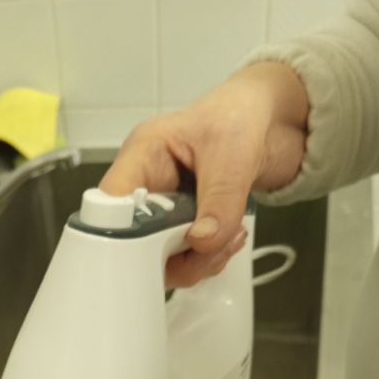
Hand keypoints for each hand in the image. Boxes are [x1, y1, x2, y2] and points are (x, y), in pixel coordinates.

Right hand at [100, 63, 307, 286]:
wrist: (267, 123)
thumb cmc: (239, 117)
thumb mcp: (234, 153)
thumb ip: (220, 200)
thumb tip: (202, 241)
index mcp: (142, 156)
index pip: (111, 205)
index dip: (124, 236)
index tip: (158, 250)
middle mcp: (144, 188)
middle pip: (134, 245)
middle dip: (177, 254)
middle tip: (213, 245)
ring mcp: (161, 213)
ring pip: (161, 261)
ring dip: (199, 261)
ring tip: (231, 236)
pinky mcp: (179, 229)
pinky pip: (183, 261)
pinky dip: (209, 260)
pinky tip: (231, 237)